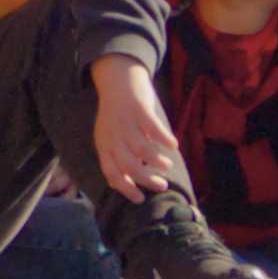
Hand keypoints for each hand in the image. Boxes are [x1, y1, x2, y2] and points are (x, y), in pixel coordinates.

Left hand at [87, 57, 188, 201]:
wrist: (117, 80)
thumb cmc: (118, 114)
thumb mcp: (111, 136)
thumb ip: (119, 155)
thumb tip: (135, 180)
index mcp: (104, 145)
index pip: (112, 173)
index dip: (126, 189)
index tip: (141, 198)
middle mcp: (113, 135)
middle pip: (129, 165)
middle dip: (146, 180)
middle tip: (162, 185)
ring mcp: (125, 122)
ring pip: (142, 149)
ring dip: (157, 161)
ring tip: (167, 165)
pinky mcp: (139, 109)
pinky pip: (153, 129)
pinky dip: (164, 140)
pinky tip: (173, 145)